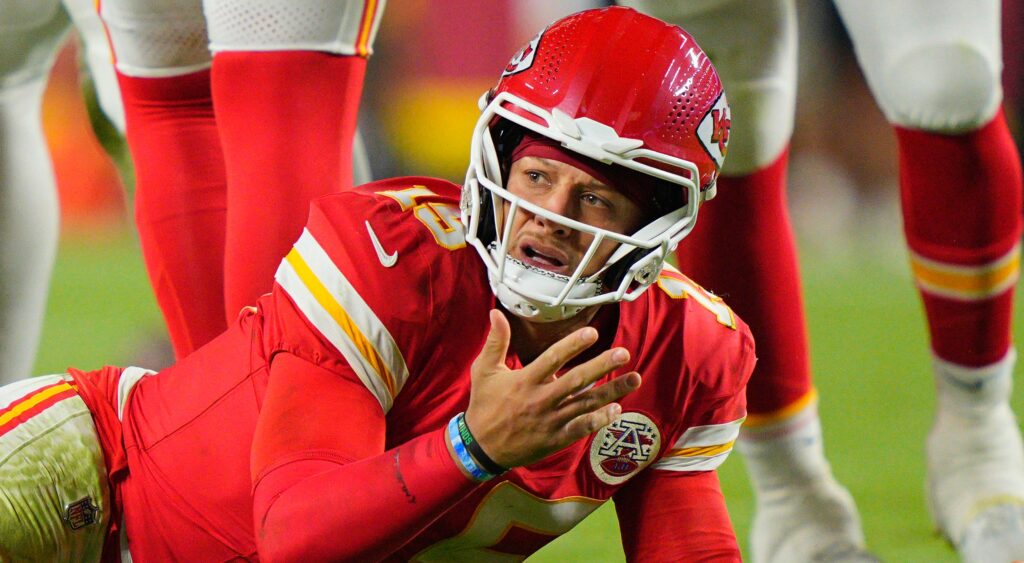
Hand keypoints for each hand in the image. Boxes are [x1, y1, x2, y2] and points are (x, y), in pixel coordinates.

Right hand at [464, 309, 641, 468]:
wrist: (481, 448)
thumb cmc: (484, 405)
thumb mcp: (484, 371)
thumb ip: (495, 342)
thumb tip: (496, 314)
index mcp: (525, 381)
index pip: (552, 359)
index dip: (572, 345)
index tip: (592, 333)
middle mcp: (541, 400)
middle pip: (576, 381)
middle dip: (601, 366)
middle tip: (623, 353)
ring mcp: (551, 421)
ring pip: (586, 404)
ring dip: (612, 392)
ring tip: (634, 379)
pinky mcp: (556, 438)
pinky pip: (581, 428)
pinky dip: (599, 420)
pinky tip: (617, 410)